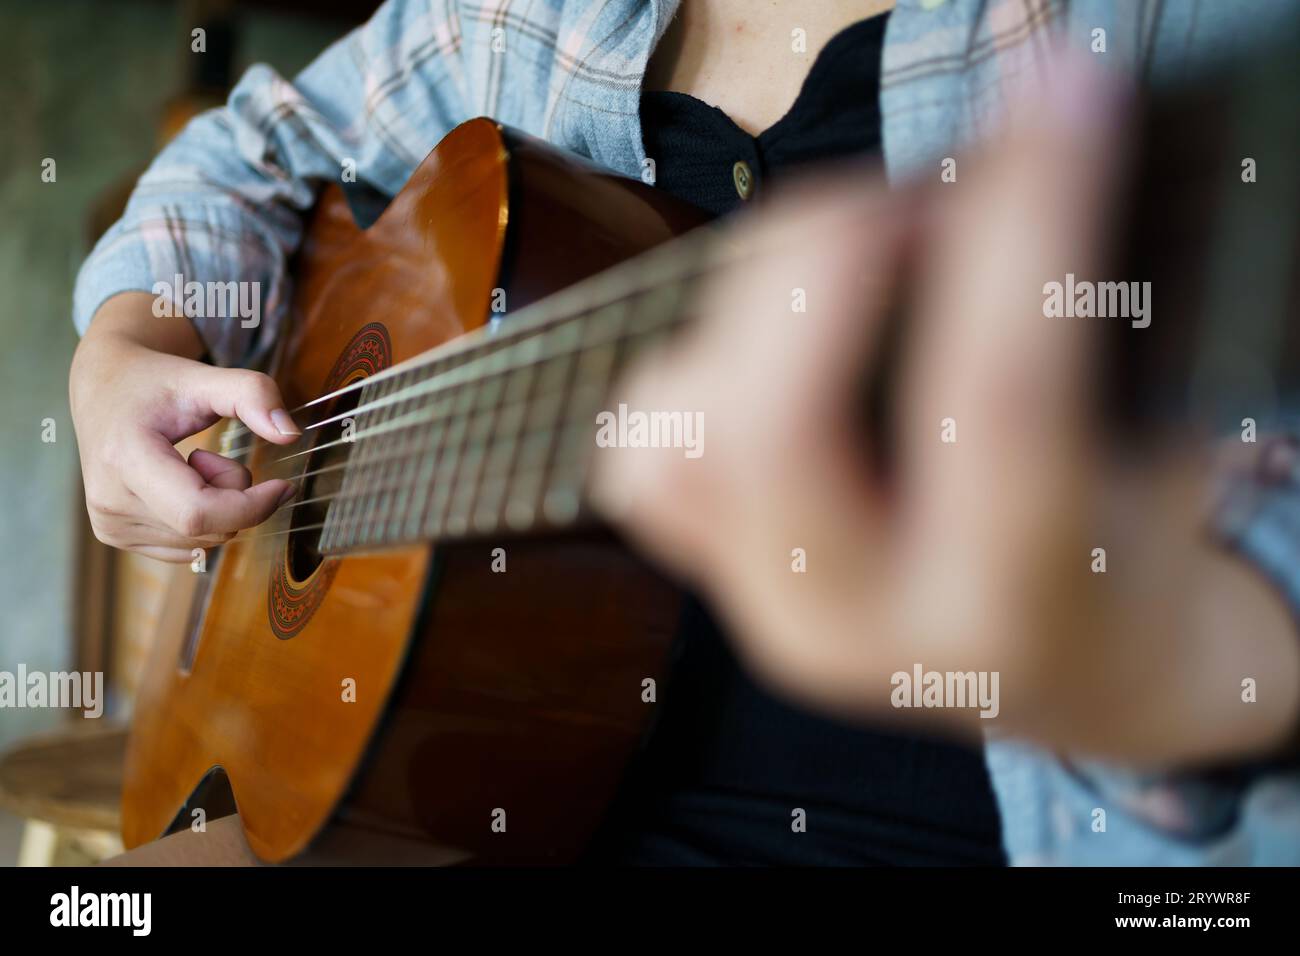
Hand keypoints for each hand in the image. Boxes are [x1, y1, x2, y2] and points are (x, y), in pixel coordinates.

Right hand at [69, 292, 298, 561]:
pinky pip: (189, 548)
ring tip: (188, 465)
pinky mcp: (115, 536)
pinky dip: (201, 521)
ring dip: (218, 507)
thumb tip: (290, 434)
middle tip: (211, 456)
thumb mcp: (204, 377)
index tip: (282, 485)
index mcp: (126, 460)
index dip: (251, 507)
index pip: (199, 513)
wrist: (104, 390)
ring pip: (204, 542)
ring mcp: (110, 524)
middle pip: (210, 529)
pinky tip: (178, 486)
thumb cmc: (153, 384)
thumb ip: (253, 394)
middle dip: (234, 497)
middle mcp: (110, 501)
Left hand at [592, 67, 1299, 763]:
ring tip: (845, 261)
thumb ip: (1080, 337)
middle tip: (903, 200)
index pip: (997, 397)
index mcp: (1017, 599)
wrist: (1071, 670)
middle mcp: (866, 624)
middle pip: (771, 431)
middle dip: (826, 259)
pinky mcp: (718, 581)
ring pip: (680, 439)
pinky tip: (770, 342)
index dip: (1021, 228)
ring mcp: (772, 609)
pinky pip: (645, 462)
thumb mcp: (1157, 457)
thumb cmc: (1127, 555)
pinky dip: (689, 372)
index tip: (1053, 107)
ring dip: (750, 305)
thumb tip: (1009, 175)